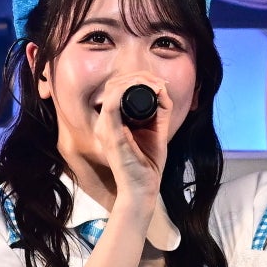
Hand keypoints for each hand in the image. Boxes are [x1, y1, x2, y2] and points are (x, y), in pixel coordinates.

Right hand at [95, 71, 171, 208]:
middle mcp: (104, 123)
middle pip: (114, 85)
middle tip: (160, 82)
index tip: (159, 83)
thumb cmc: (147, 165)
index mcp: (111, 122)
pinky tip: (147, 89)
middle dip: (139, 76)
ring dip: (136, 80)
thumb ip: (158, 113)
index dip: (136, 79)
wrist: (142, 190)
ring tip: (157, 84)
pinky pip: (113, 104)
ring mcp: (105, 128)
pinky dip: (128, 91)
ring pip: (113, 89)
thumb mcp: (155, 132)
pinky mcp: (110, 134)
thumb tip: (162, 90)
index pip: (115, 90)